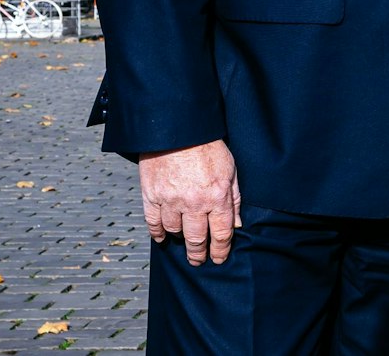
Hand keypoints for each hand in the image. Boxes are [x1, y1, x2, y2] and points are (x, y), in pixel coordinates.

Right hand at [139, 139, 240, 265]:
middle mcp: (194, 203)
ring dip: (180, 240)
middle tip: (199, 261)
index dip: (220, 250)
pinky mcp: (152, 195)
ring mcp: (171, 200)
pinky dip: (158, 233)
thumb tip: (236, 224)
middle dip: (199, 253)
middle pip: (197, 239)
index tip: (218, 258)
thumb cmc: (207, 146)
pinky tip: (162, 238)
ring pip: (175, 231)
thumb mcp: (230, 169)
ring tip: (183, 243)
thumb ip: (234, 198)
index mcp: (217, 197)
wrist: (177, 128)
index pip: (221, 233)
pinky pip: (153, 222)